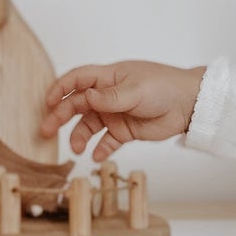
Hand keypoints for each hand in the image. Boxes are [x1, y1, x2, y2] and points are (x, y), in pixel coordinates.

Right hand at [40, 59, 206, 160]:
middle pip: (77, 104)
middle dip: (60, 116)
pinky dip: (99, 149)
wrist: (189, 105)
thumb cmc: (164, 87)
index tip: (47, 102)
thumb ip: (109, 97)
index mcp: (108, 78)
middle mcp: (107, 95)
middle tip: (46, 130)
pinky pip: (106, 141)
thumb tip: (85, 97)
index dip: (60, 89)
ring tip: (77, 149)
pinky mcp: (124, 130)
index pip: (77, 79)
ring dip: (79, 136)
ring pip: (88, 125)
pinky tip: (96, 157)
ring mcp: (115, 113)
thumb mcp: (135, 90)